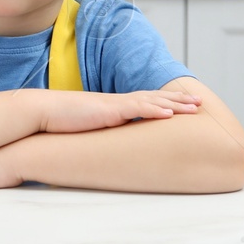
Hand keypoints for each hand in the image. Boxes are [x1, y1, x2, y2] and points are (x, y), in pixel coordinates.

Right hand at [40, 89, 199, 133]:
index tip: (184, 105)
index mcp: (114, 106)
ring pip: (151, 101)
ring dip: (175, 104)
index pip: (146, 101)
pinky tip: (170, 114)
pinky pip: (137, 108)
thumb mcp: (88, 127)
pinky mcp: (109, 110)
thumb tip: (112, 144)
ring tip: (195, 107)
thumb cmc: (61, 121)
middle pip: (154, 98)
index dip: (166, 103)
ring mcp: (115, 104)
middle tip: (200, 103)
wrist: (43, 111)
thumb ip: (103, 132)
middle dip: (179, 101)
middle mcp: (118, 102)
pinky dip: (155, 110)